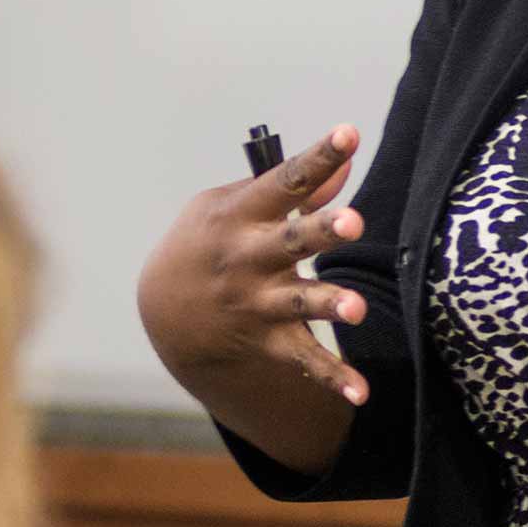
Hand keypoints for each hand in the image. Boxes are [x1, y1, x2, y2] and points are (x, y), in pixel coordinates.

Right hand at [136, 124, 371, 406]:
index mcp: (240, 214)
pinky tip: (361, 392)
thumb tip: (345, 166)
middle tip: (353, 222)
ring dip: (328, 305)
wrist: (166, 310)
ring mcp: (256, 302)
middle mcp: (248, 258)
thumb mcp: (233, 205)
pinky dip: (331, 378)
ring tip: (356, 308)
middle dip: (320, 231)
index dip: (317, 156)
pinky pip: (302, 360)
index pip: (285, 180)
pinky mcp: (266, 339)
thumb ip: (293, 187)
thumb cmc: (209, 240)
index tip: (348, 134)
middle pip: (288, 241)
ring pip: (298, 303)